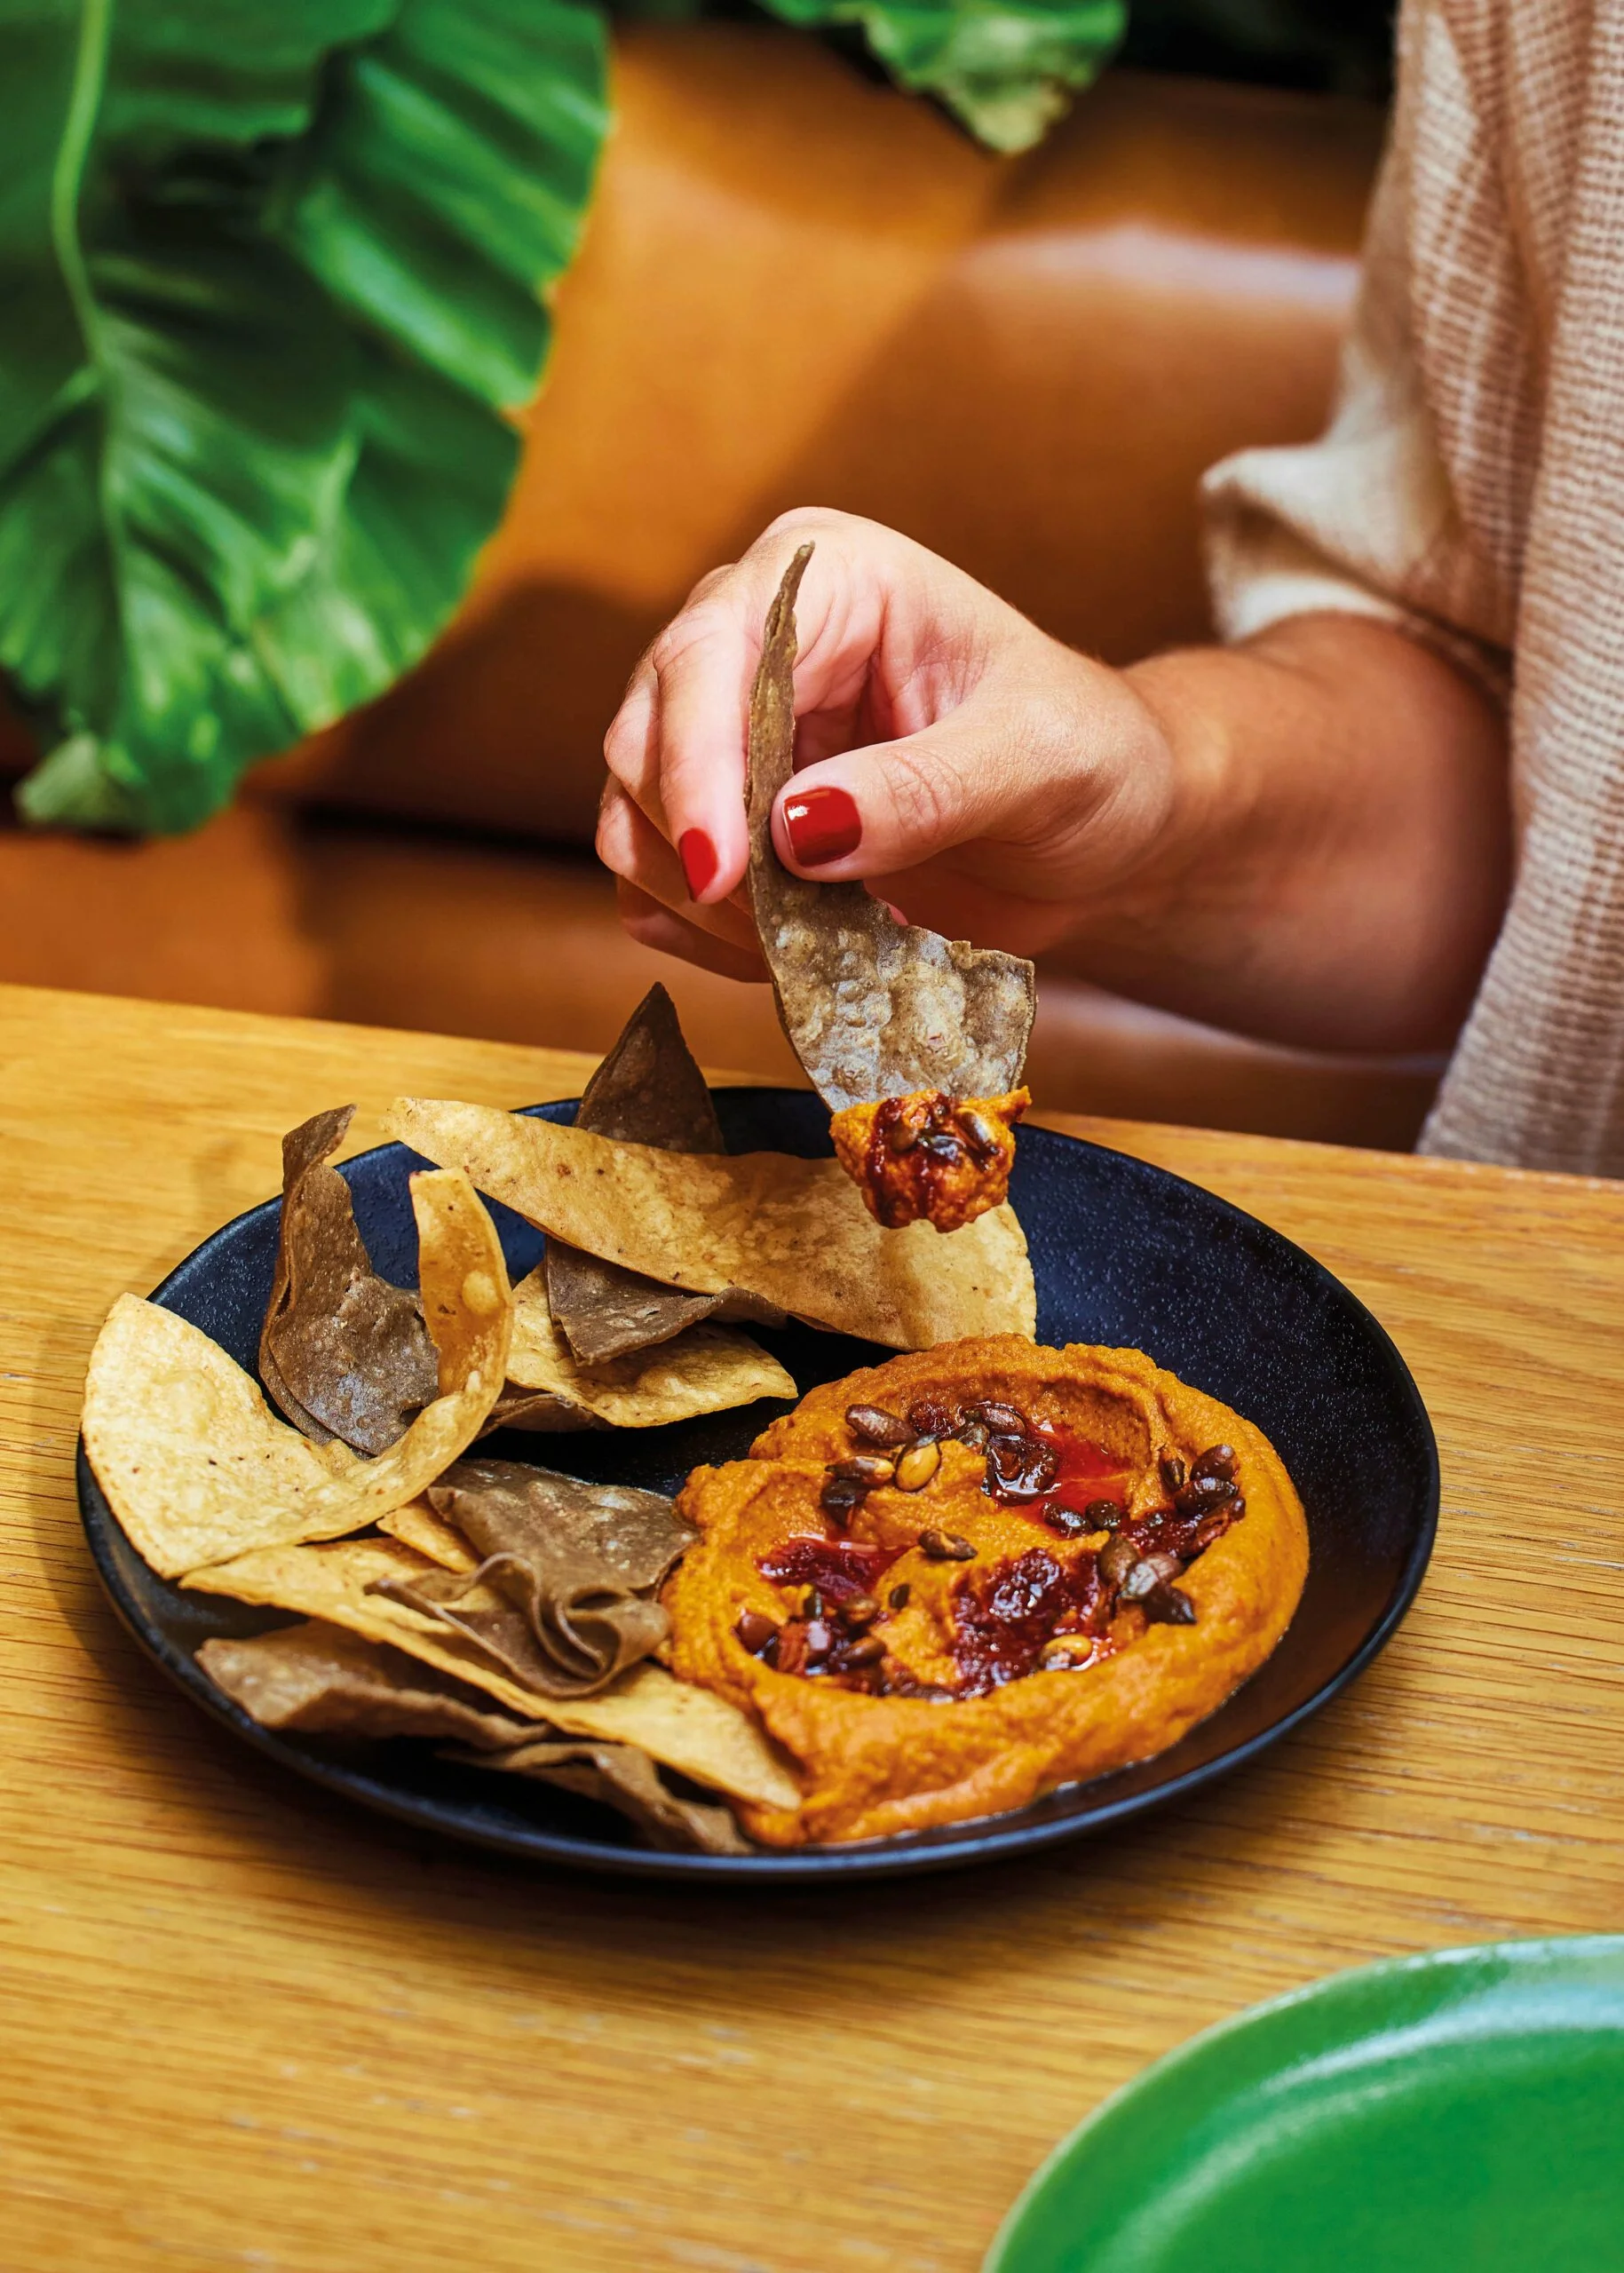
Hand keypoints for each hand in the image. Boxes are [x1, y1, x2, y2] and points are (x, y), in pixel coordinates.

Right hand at [597, 509, 1177, 982]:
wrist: (1107, 827)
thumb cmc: (1090, 759)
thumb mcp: (1037, 764)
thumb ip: (924, 789)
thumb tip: (798, 829)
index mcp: (829, 578)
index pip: (707, 654)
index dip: (695, 765)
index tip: (725, 868)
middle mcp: (756, 641)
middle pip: (643, 740)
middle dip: (701, 849)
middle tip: (789, 930)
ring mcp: (729, 735)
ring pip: (634, 822)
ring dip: (703, 906)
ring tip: (816, 942)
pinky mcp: (728, 822)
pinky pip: (660, 888)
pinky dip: (704, 937)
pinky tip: (791, 955)